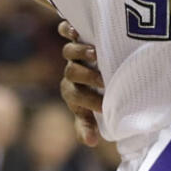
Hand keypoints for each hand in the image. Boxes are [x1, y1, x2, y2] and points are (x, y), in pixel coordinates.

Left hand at [58, 20, 103, 146]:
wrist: (95, 72)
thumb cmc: (95, 96)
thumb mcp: (91, 113)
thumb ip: (88, 125)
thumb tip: (90, 142)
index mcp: (72, 91)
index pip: (75, 96)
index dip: (89, 102)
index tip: (105, 106)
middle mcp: (71, 71)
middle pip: (72, 72)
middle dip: (86, 76)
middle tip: (103, 80)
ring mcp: (73, 53)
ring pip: (69, 51)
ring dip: (80, 52)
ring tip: (96, 53)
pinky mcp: (75, 35)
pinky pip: (65, 29)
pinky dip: (67, 28)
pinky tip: (76, 29)